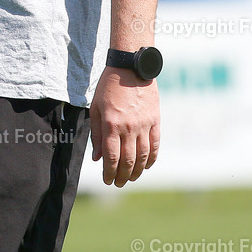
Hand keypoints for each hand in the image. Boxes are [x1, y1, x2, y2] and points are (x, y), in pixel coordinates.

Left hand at [90, 65, 159, 186]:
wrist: (131, 67)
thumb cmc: (108, 87)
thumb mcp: (96, 108)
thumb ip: (96, 134)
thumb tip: (97, 158)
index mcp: (111, 124)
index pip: (111, 157)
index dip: (109, 173)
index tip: (107, 180)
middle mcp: (128, 127)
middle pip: (128, 161)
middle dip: (122, 176)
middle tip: (118, 183)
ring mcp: (144, 125)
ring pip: (143, 156)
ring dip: (137, 172)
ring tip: (131, 178)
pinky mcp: (155, 121)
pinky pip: (155, 145)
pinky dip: (152, 159)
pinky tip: (147, 166)